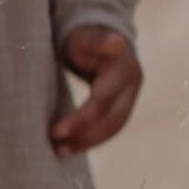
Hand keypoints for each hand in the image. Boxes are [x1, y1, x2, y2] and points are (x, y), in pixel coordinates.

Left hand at [50, 27, 142, 156]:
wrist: (101, 37)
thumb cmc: (87, 37)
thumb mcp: (87, 36)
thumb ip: (98, 41)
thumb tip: (117, 42)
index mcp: (124, 70)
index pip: (102, 102)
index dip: (81, 119)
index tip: (56, 132)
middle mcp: (132, 86)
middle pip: (111, 120)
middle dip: (85, 137)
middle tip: (57, 148)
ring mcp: (130, 97)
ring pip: (113, 128)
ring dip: (89, 142)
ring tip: (61, 152)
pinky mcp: (123, 106)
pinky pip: (111, 128)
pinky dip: (92, 139)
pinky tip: (71, 147)